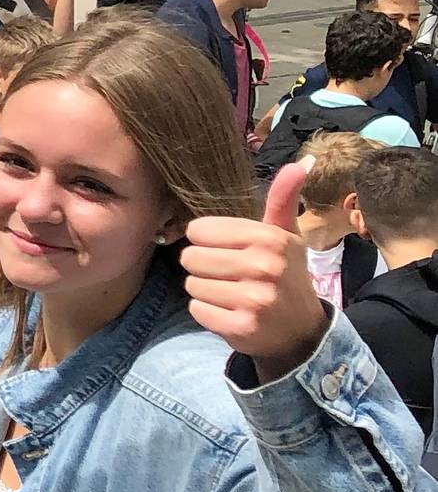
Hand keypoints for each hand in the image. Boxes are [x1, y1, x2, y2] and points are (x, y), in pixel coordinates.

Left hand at [185, 159, 328, 378]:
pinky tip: (230, 312)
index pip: (200, 230)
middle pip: (191, 258)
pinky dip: (207, 313)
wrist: (301, 330)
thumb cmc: (285, 275)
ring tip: (231, 294)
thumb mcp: (286, 236)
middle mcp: (263, 266)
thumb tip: (298, 162)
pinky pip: (197, 310)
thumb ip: (282, 200)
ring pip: (192, 285)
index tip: (228, 250)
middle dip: (204, 267)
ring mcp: (253, 299)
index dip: (207, 241)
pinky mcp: (241, 327)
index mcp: (269, 238)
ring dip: (205, 291)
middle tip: (230, 276)